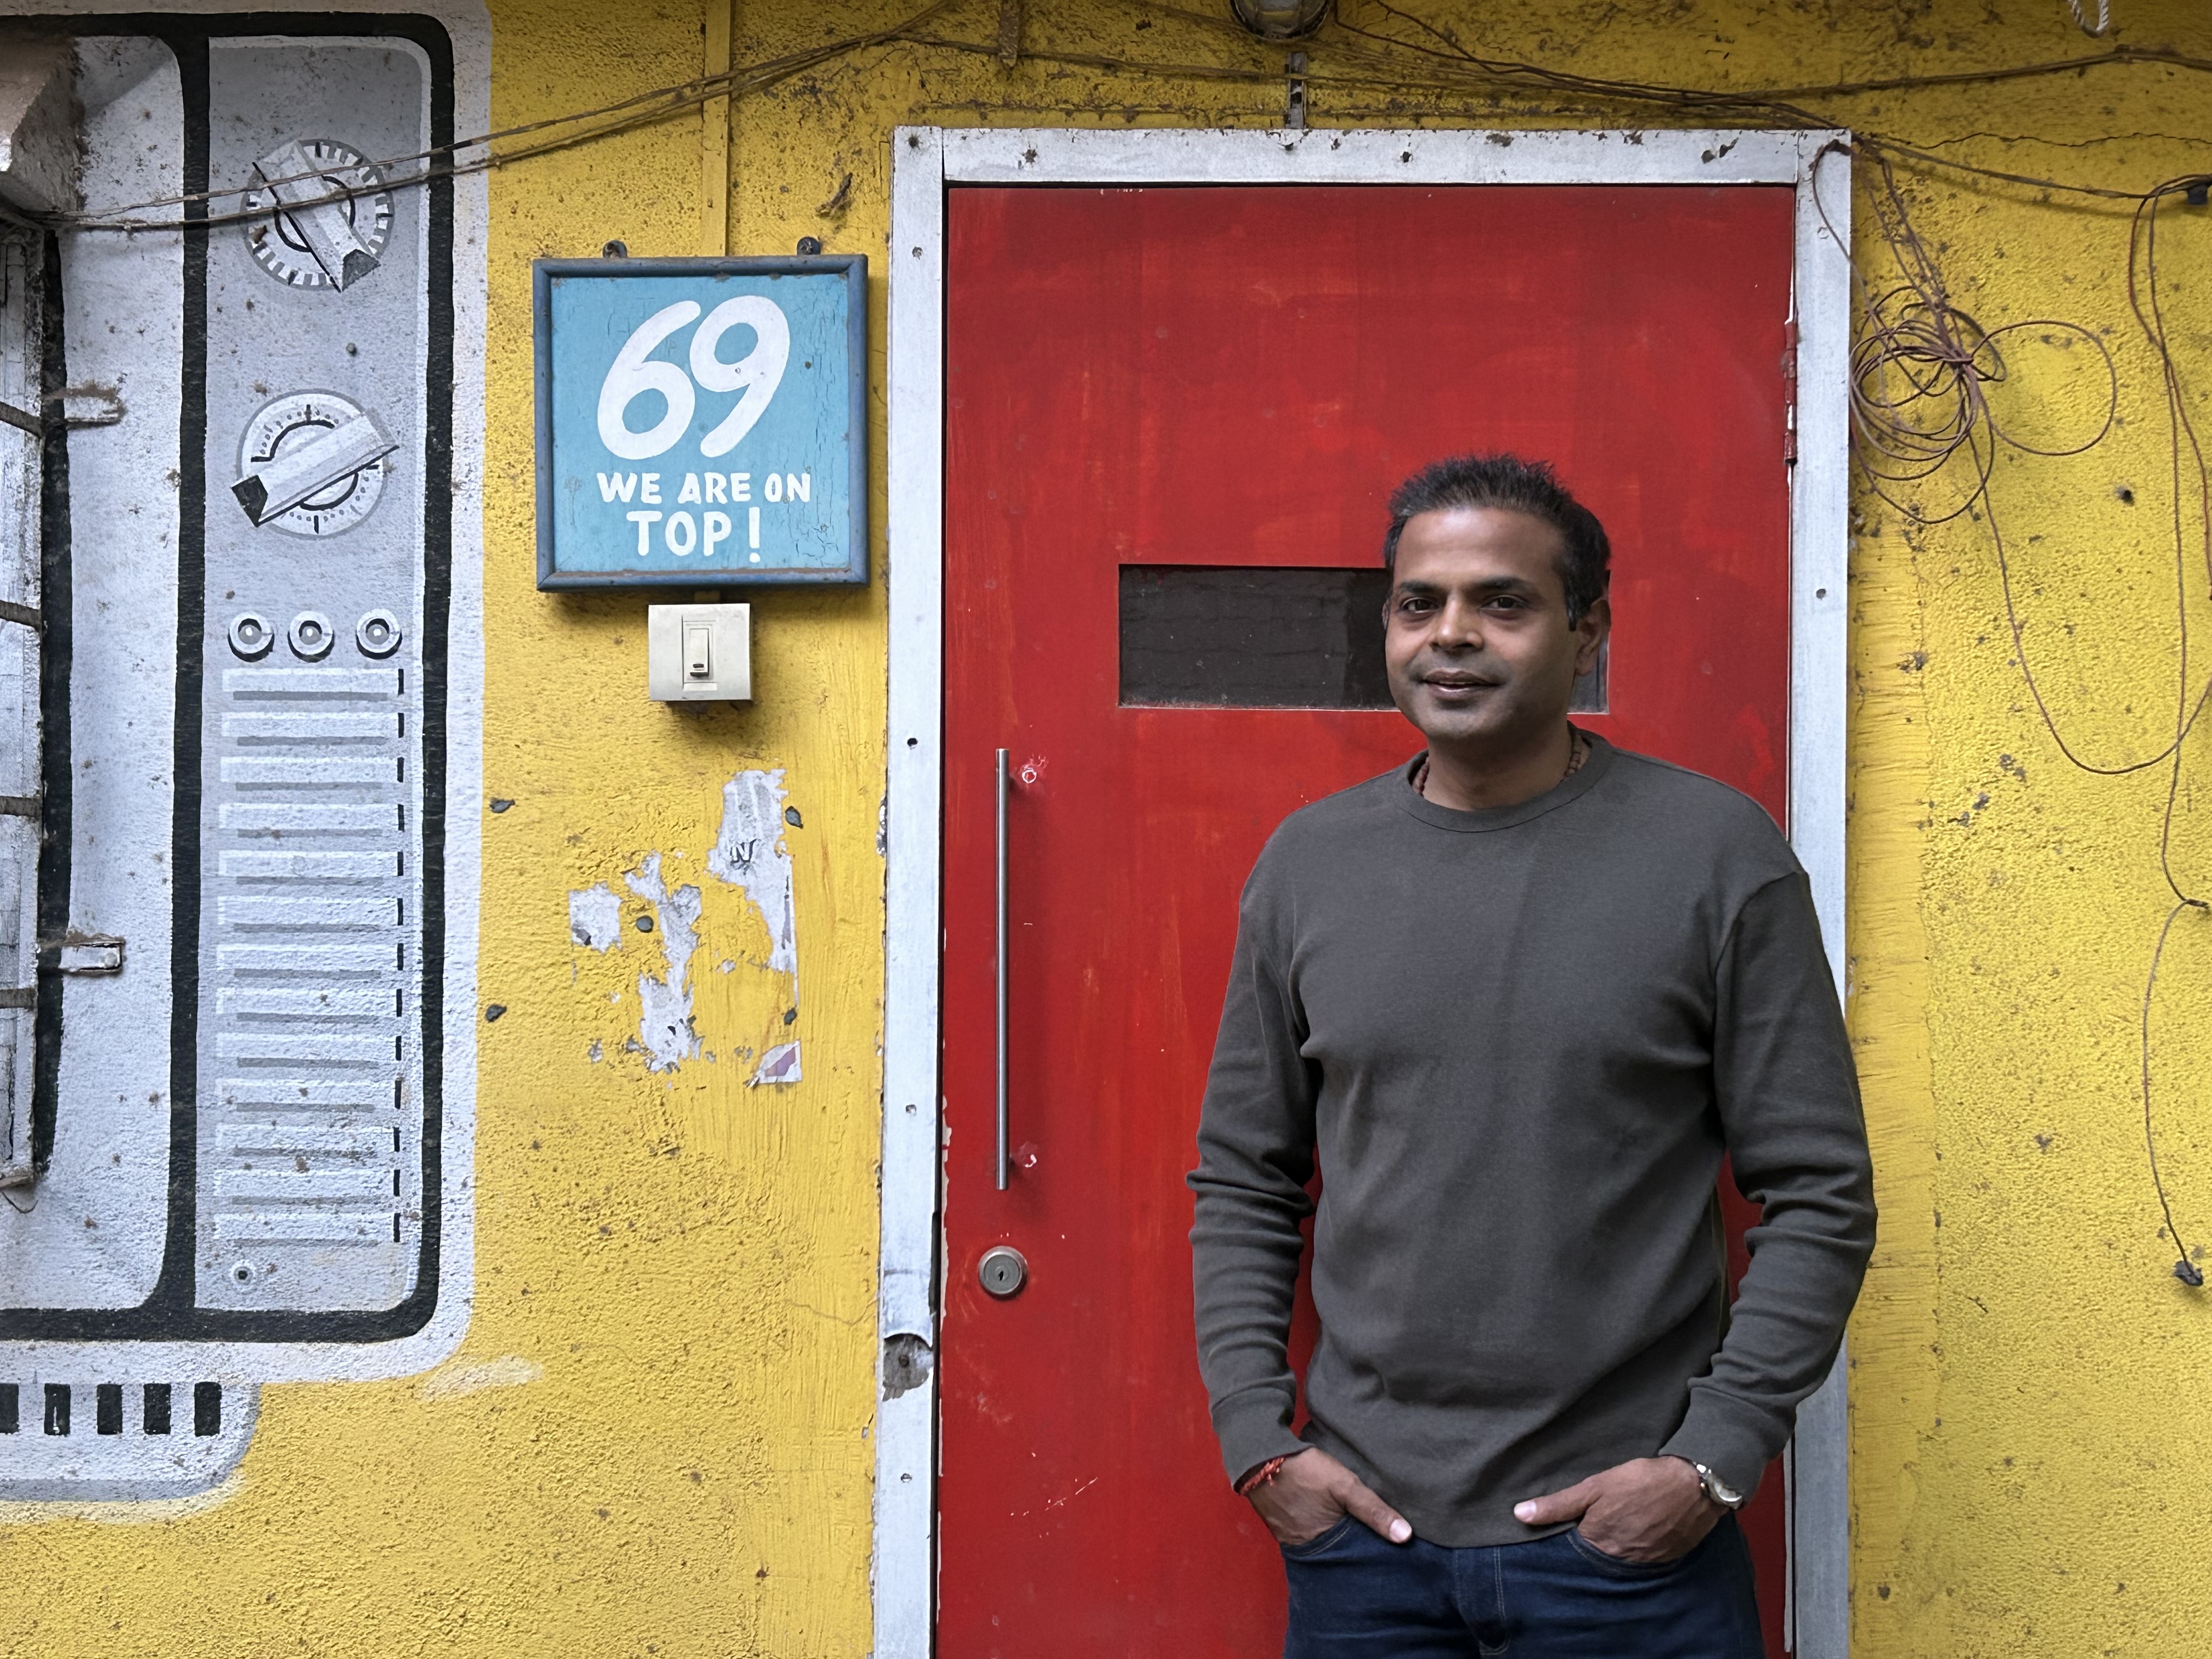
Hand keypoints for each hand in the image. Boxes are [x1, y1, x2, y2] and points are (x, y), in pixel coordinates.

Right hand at [1245, 1448, 1413, 1547]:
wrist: (1259, 1454)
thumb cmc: (1304, 1470)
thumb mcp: (1344, 1485)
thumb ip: (1374, 1510)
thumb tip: (1405, 1537)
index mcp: (1323, 1544)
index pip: (1353, 1559)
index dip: (1367, 1554)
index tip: (1384, 1552)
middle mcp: (1305, 1547)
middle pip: (1335, 1553)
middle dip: (1351, 1548)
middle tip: (1368, 1539)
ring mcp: (1288, 1536)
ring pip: (1319, 1543)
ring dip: (1332, 1537)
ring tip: (1349, 1527)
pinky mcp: (1278, 1523)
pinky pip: (1302, 1532)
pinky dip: (1315, 1528)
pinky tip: (1322, 1516)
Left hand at [1512, 1456, 1720, 1563]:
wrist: (1694, 1484)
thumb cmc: (1642, 1481)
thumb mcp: (1595, 1486)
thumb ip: (1558, 1504)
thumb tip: (1520, 1515)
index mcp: (1599, 1541)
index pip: (1575, 1546)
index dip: (1573, 1531)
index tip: (1574, 1521)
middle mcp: (1621, 1558)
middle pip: (1599, 1554)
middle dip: (1596, 1539)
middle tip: (1603, 1517)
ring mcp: (1646, 1560)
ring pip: (1622, 1556)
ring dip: (1619, 1542)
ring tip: (1624, 1519)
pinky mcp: (1667, 1557)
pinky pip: (1646, 1556)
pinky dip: (1641, 1544)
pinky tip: (1643, 1525)